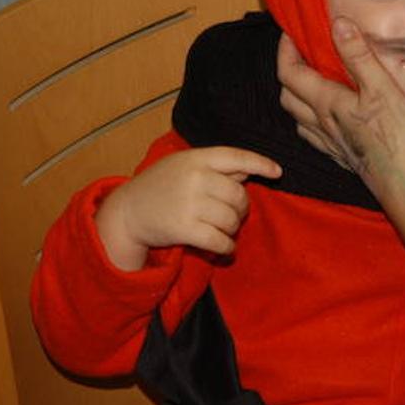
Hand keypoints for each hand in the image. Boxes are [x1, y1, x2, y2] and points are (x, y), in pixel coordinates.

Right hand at [95, 146, 280, 270]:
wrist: (127, 212)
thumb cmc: (159, 187)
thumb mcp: (183, 166)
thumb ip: (214, 167)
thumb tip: (247, 172)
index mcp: (196, 158)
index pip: (236, 156)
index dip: (260, 163)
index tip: (277, 172)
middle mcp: (195, 178)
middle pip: (239, 195)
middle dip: (241, 209)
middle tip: (232, 215)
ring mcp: (189, 203)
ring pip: (232, 219)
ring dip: (232, 229)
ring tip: (222, 230)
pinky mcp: (184, 229)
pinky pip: (221, 240)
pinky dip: (227, 247)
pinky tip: (225, 248)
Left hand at [277, 19, 404, 202]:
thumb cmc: (398, 137)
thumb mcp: (383, 88)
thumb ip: (359, 56)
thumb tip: (338, 24)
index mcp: (327, 103)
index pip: (289, 73)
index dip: (284, 50)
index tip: (291, 32)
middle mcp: (321, 123)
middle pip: (287, 95)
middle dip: (289, 70)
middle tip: (303, 53)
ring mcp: (329, 142)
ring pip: (297, 116)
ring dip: (297, 95)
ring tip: (314, 78)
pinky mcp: (340, 155)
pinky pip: (312, 134)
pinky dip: (310, 118)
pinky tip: (327, 114)